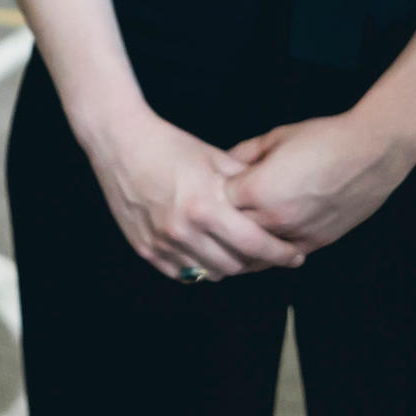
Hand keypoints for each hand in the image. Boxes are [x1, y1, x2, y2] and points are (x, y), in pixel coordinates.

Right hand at [83, 102, 301, 282]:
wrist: (119, 143)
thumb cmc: (169, 146)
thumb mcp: (214, 159)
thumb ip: (246, 184)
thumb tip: (276, 201)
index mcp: (205, 207)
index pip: (254, 244)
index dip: (280, 253)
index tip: (295, 255)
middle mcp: (183, 231)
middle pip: (234, 266)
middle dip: (255, 262)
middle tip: (266, 252)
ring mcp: (162, 243)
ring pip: (208, 273)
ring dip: (227, 265)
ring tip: (236, 251)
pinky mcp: (145, 248)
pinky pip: (181, 273)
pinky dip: (198, 266)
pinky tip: (206, 250)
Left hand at [221, 109, 415, 255]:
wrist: (372, 153)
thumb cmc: (325, 139)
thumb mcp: (276, 137)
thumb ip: (244, 154)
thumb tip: (222, 164)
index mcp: (257, 188)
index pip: (217, 201)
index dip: (213, 193)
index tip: (212, 189)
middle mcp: (272, 217)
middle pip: (230, 231)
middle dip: (222, 223)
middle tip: (212, 219)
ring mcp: (294, 234)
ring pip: (252, 252)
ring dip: (239, 246)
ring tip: (227, 241)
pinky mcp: (314, 243)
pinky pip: (279, 259)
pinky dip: (266, 256)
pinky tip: (257, 250)